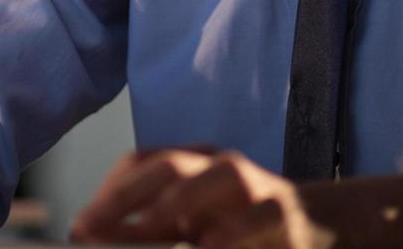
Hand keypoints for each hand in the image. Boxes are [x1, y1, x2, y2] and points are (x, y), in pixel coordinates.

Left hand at [71, 148, 333, 248]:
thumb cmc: (245, 226)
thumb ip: (155, 228)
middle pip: (168, 165)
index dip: (109, 192)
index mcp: (193, 164)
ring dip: (175, 202)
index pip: (142, 163)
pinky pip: (256, 217)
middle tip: (91, 230)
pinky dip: (230, 231)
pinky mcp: (283, 213)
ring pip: (216, 177)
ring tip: (145, 227)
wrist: (322, 225)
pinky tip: (208, 246)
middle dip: (124, 196)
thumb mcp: (197, 222)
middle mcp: (219, 166)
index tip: (80, 226)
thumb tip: (96, 238)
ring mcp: (254, 186)